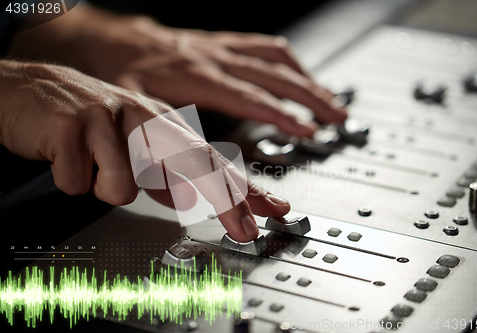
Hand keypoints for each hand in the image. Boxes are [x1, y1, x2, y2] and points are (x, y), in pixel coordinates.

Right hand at [0, 60, 290, 240]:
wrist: (31, 91)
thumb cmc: (88, 121)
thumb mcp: (134, 149)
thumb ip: (163, 175)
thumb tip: (190, 198)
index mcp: (162, 126)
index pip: (212, 159)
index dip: (244, 187)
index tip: (272, 209)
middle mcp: (144, 119)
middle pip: (196, 164)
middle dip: (227, 202)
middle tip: (244, 231)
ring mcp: (110, 119)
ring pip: (124, 186)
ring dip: (104, 187)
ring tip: (90, 164)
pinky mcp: (73, 124)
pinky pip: (79, 181)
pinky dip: (71, 179)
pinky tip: (66, 156)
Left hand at [8, 4, 346, 136]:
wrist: (108, 40)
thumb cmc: (120, 73)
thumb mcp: (132, 111)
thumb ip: (157, 145)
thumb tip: (179, 183)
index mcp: (196, 78)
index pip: (248, 99)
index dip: (279, 115)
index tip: (306, 130)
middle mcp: (214, 60)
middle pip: (272, 78)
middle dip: (309, 99)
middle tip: (336, 119)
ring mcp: (220, 50)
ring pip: (274, 59)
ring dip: (306, 80)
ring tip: (330, 101)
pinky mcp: (220, 45)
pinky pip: (262, 47)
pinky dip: (288, 62)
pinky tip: (299, 73)